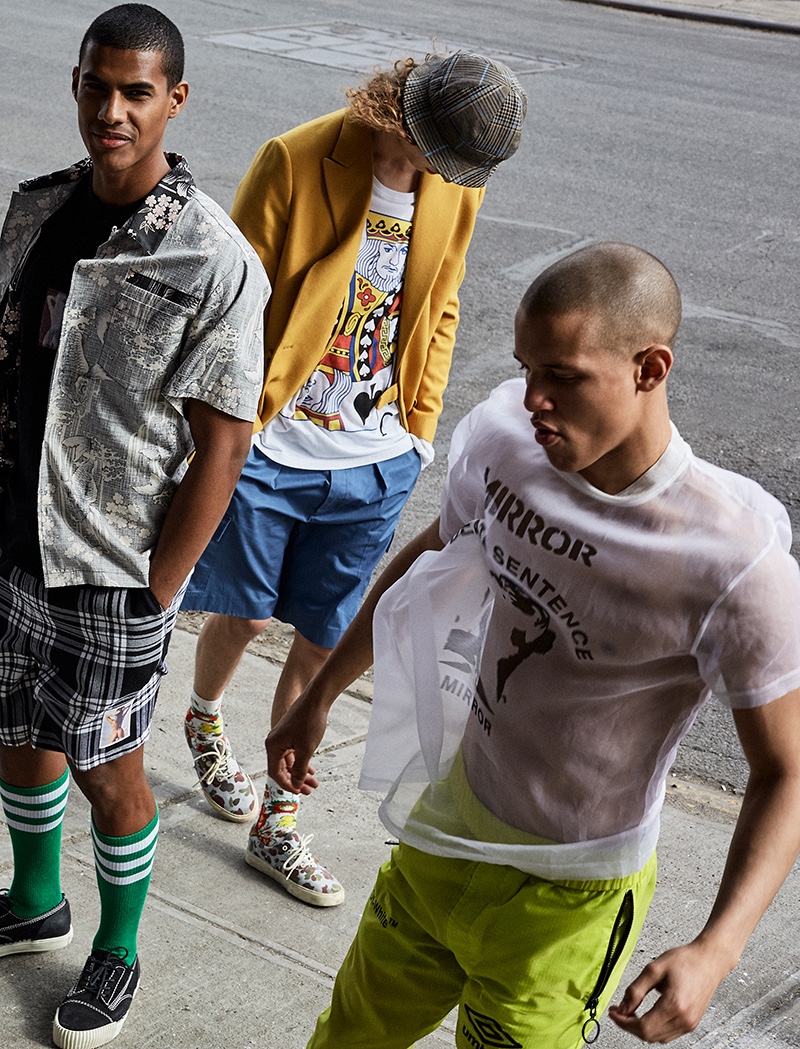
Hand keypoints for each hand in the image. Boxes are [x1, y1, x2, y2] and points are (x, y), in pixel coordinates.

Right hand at [266, 691, 329, 794]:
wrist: (317, 698)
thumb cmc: (310, 721)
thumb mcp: (306, 749)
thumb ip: (299, 769)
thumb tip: (296, 784)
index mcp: (273, 746)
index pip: (275, 773)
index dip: (287, 784)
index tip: (299, 792)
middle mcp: (274, 742)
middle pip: (282, 769)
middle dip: (296, 781)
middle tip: (309, 790)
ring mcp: (282, 738)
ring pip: (290, 762)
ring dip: (301, 773)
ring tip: (314, 783)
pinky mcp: (290, 734)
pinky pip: (294, 753)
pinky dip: (302, 762)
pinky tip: (311, 770)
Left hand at [608, 939, 733, 1041]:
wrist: (709, 960)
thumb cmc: (686, 960)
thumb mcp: (654, 969)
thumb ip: (636, 990)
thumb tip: (623, 1007)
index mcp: (675, 1005)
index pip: (643, 1027)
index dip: (624, 1022)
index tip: (613, 1012)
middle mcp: (684, 1020)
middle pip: (649, 1036)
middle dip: (629, 1025)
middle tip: (619, 1011)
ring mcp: (690, 1024)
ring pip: (658, 1038)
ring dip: (641, 1028)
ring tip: (630, 1012)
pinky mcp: (691, 1023)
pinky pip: (667, 1034)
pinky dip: (653, 1029)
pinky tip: (646, 1016)